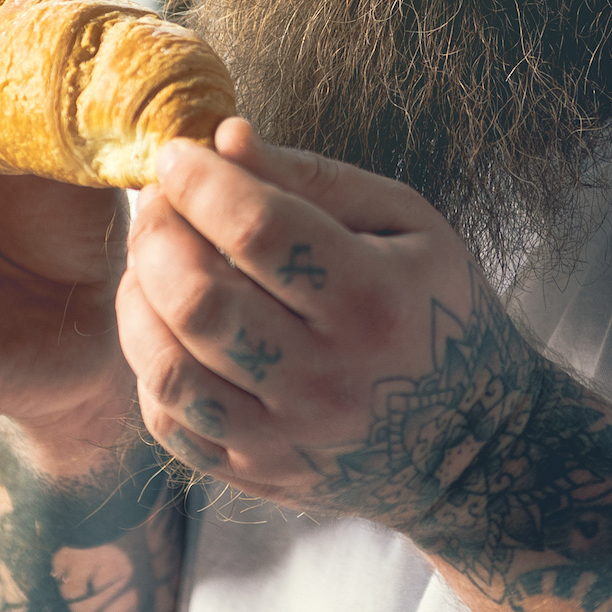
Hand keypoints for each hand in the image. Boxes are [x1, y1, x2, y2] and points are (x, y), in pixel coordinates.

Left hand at [117, 118, 539, 530]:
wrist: (472, 446)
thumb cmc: (438, 310)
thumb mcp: (406, 224)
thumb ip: (315, 179)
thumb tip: (226, 137)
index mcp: (375, 300)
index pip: (260, 230)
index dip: (201, 182)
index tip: (176, 154)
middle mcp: (327, 378)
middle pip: (201, 300)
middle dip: (158, 235)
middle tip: (156, 204)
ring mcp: (287, 438)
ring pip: (169, 368)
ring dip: (139, 298)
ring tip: (149, 260)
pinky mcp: (256, 474)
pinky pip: (171, 420)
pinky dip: (148, 362)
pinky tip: (164, 323)